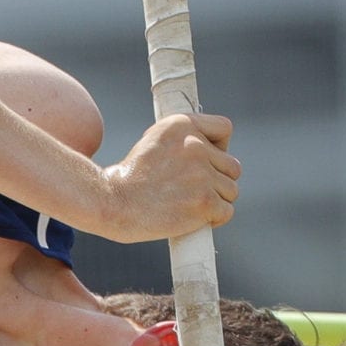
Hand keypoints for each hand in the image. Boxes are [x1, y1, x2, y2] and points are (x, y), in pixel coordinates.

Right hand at [102, 113, 240, 242]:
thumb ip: (182, 140)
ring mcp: (202, 175)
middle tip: (194, 192)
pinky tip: (196, 220)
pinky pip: (226, 211)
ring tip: (191, 207)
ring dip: (216, 201)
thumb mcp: (151, 140)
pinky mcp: (204, 202)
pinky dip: (214, 219)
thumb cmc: (128, 179)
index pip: (224, 129)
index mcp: (183, 125)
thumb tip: (210, 150)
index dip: (219, 148)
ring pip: (231, 190)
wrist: (113, 203)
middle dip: (217, 180)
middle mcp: (196, 146)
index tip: (205, 162)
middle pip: (232, 166)